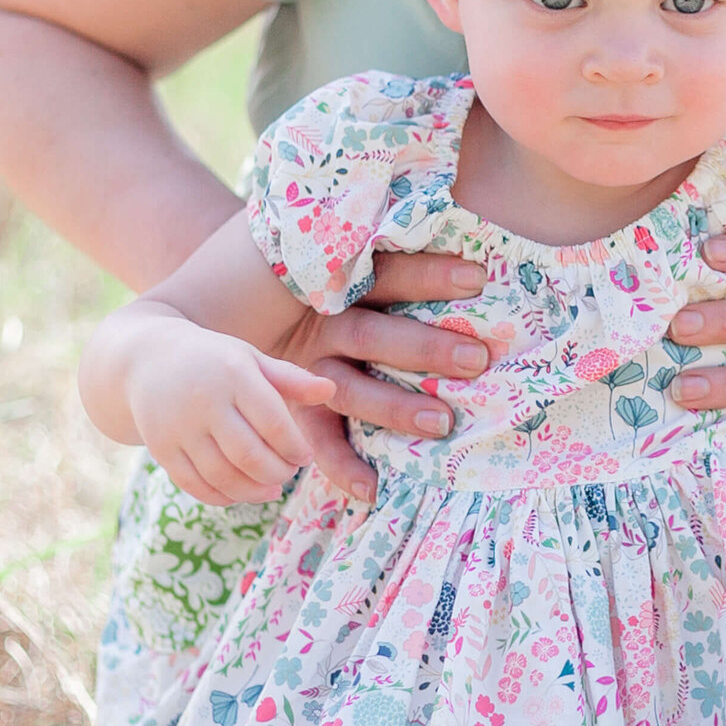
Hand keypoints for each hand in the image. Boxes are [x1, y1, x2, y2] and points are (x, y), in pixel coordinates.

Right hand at [129, 326, 336, 507]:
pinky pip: (194, 484)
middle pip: (248, 454)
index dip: (294, 447)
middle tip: (289, 473)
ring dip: (252, 490)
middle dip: (277, 472)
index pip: (273, 422)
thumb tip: (331, 390)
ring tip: (271, 488)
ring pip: (221, 475)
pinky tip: (241, 493)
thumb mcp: (251, 359)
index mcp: (233, 374)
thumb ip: (290, 378)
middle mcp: (203, 401)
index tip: (305, 457)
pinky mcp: (161, 448)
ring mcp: (178, 428)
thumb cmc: (214, 360)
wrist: (147, 360)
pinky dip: (221, 496)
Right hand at [274, 250, 492, 504]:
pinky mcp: (298, 407)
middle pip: (374, 335)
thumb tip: (467, 236)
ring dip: (396, 408)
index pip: (390, 275)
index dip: (431, 275)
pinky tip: (374, 489)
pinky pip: (318, 440)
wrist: (247, 306)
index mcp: (346, 285)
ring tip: (443, 423)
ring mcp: (310, 369)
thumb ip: (401, 254)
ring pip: (351, 389)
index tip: (478, 279)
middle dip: (426, 349)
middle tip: (477, 361)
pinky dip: (343, 467)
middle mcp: (326, 325)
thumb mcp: (358, 264)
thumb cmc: (338, 287)